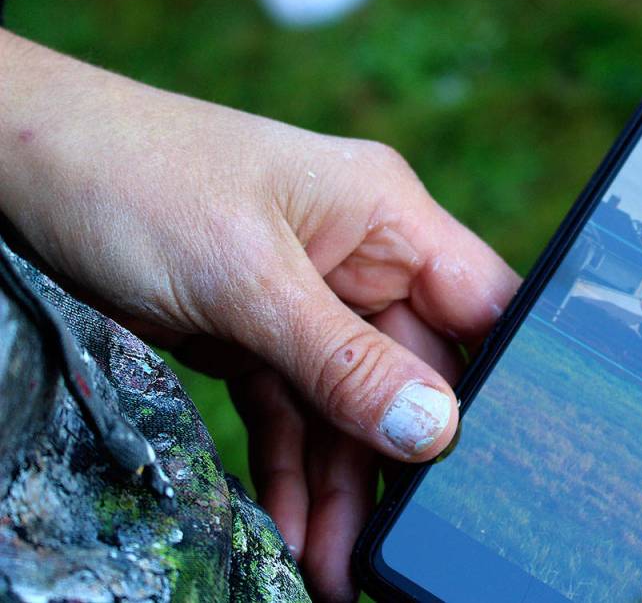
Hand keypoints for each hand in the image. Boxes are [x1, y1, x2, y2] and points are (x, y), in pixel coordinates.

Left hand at [0, 31, 518, 598]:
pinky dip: (291, 469)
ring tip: (336, 564)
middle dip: (401, 462)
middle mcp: (361, 259)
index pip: (480, 303)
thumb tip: (433, 430)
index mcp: (387, 215)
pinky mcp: (258, 336)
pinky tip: (293, 525)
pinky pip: (293, 414)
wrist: (22, 169)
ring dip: (343, 485)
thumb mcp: (246, 276)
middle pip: (414, 375)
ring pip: (352, 409)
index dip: (501, 381)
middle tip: (392, 546)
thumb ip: (341, 358)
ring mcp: (309, 301)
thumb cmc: (136, 177)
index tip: (499, 465)